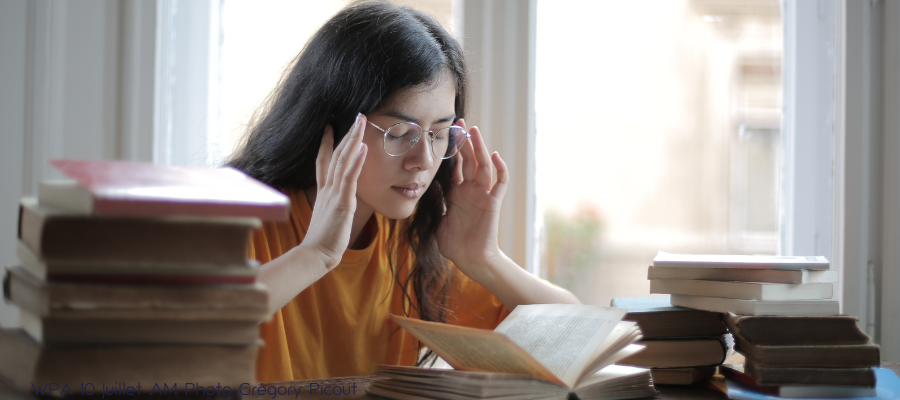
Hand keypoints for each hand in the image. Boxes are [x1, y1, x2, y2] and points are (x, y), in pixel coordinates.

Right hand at [300, 114, 367, 269]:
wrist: (315, 255)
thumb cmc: (323, 241)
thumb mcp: (328, 217)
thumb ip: (332, 206)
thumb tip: (337, 204)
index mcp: (324, 191)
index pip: (324, 161)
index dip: (327, 143)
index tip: (330, 127)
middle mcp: (328, 188)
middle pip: (336, 154)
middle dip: (347, 134)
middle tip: (356, 116)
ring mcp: (334, 194)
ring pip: (343, 161)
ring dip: (353, 140)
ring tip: (361, 122)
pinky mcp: (342, 203)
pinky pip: (349, 178)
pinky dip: (356, 162)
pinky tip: (363, 147)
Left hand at [436, 119, 509, 275]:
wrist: (469, 259)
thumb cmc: (453, 243)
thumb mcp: (436, 217)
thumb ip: (433, 201)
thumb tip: (420, 185)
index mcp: (457, 192)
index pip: (455, 165)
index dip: (451, 149)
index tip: (445, 132)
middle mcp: (471, 190)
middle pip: (469, 160)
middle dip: (465, 141)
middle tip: (460, 122)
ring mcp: (483, 195)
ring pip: (483, 166)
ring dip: (479, 148)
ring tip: (474, 131)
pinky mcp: (493, 203)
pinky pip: (500, 183)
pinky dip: (500, 169)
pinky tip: (495, 155)